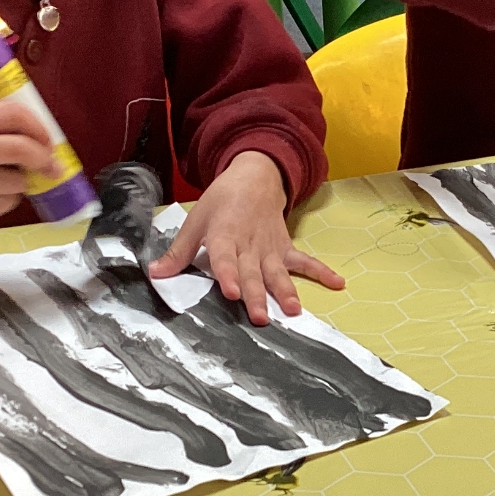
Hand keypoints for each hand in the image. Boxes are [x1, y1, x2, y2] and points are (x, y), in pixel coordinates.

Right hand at [0, 101, 54, 224]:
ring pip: (18, 182)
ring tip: (3, 180)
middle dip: (43, 158)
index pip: (13, 114)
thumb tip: (42, 139)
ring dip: (21, 183)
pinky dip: (7, 200)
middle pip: (20, 149)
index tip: (48, 140)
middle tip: (52, 166)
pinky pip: (7, 204)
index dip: (38, 127)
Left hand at [147, 151, 344, 324]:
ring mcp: (270, 248)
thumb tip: (155, 275)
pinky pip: (304, 262)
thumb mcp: (196, 221)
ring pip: (278, 273)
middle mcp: (249, 244)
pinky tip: (338, 283)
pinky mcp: (285, 248)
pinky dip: (321, 272)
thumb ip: (179, 251)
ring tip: (294, 311)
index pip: (225, 258)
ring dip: (287, 291)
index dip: (228, 276)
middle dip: (257, 296)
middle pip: (253, 273)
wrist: (254, 177)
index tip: (232, 293)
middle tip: (259, 318)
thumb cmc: (221, 202)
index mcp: (225, 236)